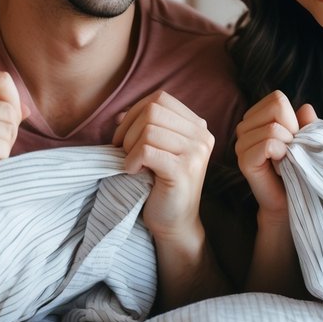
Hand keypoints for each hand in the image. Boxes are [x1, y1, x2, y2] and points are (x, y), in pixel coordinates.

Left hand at [113, 90, 213, 241]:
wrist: (174, 223)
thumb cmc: (159, 185)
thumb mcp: (155, 148)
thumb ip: (144, 126)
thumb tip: (121, 114)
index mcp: (197, 125)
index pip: (160, 98)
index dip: (134, 111)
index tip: (124, 136)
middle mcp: (202, 135)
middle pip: (152, 109)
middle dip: (128, 129)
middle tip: (124, 152)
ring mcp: (196, 152)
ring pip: (148, 129)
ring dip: (129, 147)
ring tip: (132, 164)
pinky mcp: (184, 170)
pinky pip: (147, 150)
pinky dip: (132, 160)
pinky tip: (133, 172)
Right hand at [235, 91, 316, 218]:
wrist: (291, 200)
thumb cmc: (298, 168)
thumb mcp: (307, 140)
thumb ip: (308, 123)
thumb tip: (306, 107)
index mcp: (257, 118)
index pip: (276, 99)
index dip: (292, 118)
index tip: (293, 138)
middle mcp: (244, 128)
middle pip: (275, 108)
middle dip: (290, 129)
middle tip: (289, 151)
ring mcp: (241, 144)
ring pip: (272, 128)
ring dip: (287, 145)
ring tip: (284, 159)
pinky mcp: (244, 161)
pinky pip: (267, 145)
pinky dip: (280, 153)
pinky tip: (280, 165)